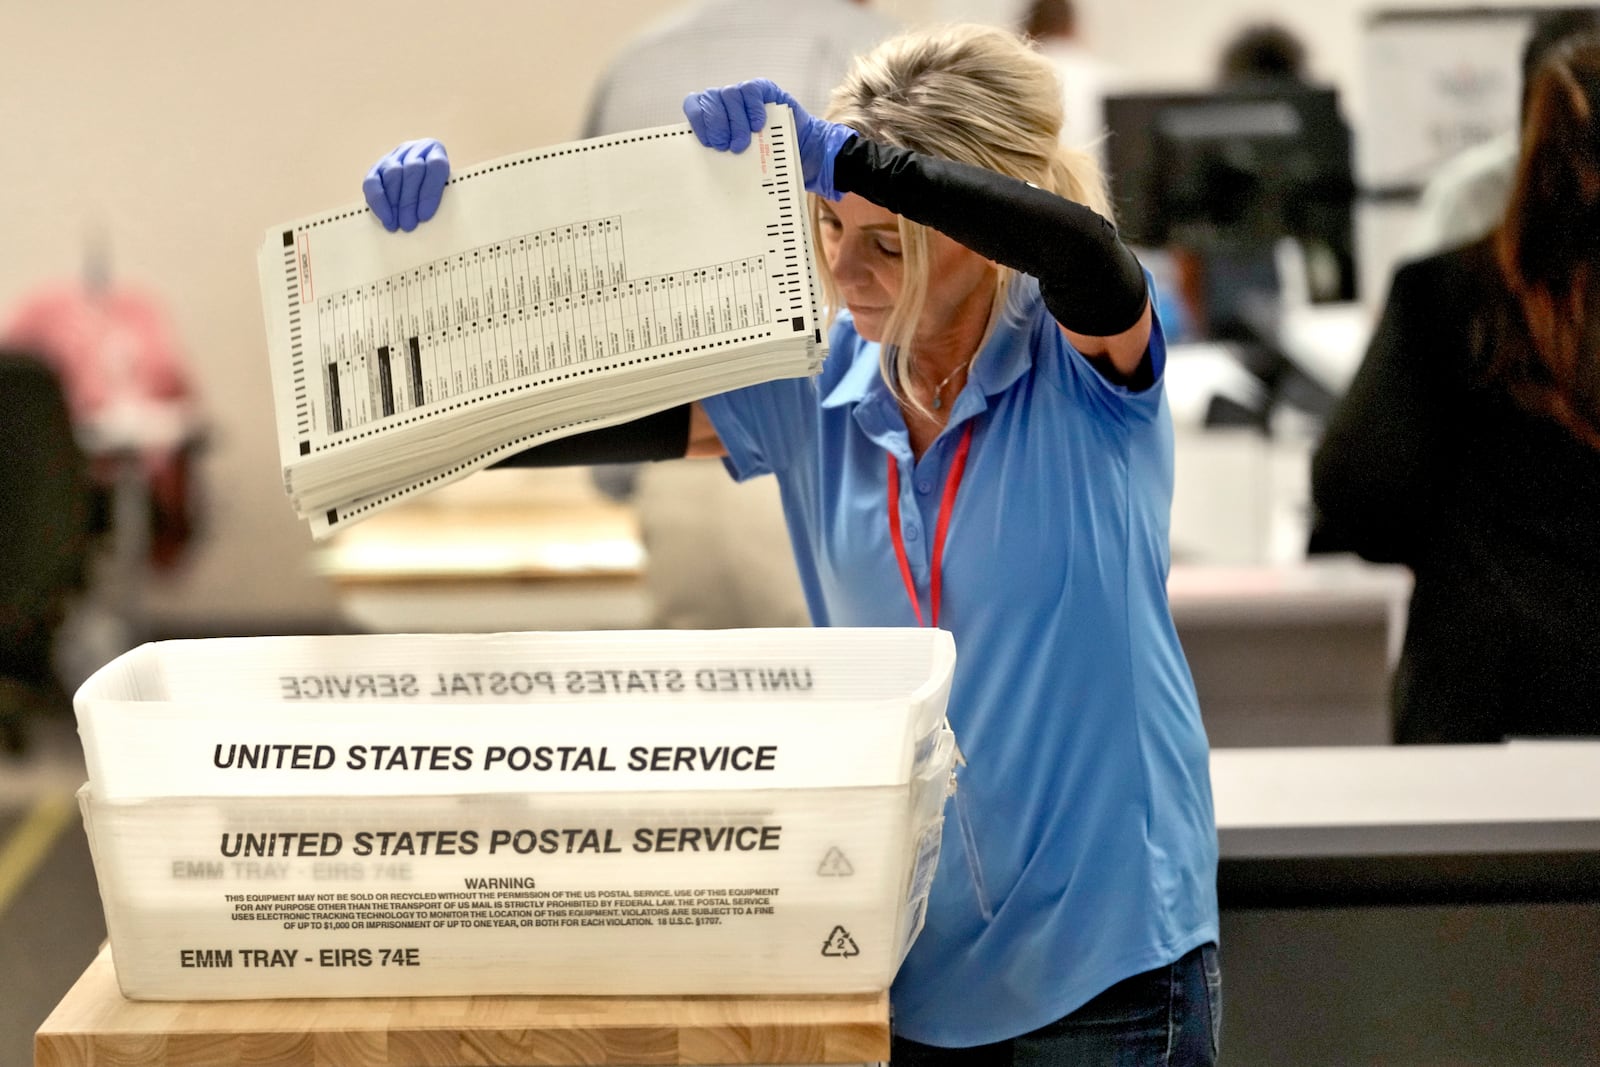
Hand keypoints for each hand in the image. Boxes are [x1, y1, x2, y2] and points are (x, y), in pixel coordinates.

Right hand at [362, 139, 449, 231]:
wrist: (420, 184)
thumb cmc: (437, 193)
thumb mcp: (446, 191)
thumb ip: (443, 198)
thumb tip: (426, 217)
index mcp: (435, 150)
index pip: (436, 165)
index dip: (430, 191)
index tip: (424, 216)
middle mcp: (414, 150)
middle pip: (412, 169)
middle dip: (409, 201)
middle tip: (409, 225)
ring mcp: (394, 156)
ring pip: (392, 174)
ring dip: (394, 203)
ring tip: (397, 224)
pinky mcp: (376, 167)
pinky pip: (372, 182)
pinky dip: (378, 201)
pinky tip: (385, 217)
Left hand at [682, 79, 854, 200]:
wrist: (799, 150)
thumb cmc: (764, 158)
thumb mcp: (738, 158)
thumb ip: (722, 155)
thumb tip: (702, 172)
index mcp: (711, 113)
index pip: (694, 104)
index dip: (698, 121)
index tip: (708, 143)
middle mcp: (724, 99)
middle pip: (710, 99)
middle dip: (716, 125)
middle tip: (726, 147)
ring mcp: (742, 93)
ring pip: (729, 95)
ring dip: (735, 122)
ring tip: (742, 145)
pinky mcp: (761, 88)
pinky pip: (750, 91)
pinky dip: (752, 109)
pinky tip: (757, 126)